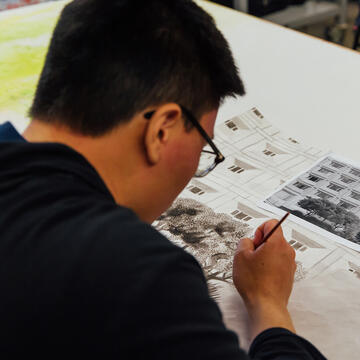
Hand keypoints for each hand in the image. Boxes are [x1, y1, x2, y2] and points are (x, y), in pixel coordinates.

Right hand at [232, 219, 295, 338]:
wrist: (266, 305)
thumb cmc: (255, 283)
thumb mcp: (240, 256)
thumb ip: (244, 241)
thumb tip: (249, 242)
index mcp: (277, 243)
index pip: (271, 223)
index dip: (259, 230)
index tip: (254, 242)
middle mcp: (287, 251)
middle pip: (273, 237)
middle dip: (261, 243)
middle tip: (252, 256)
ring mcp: (290, 263)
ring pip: (275, 250)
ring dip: (265, 255)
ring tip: (255, 268)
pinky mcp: (289, 273)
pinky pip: (278, 261)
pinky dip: (270, 265)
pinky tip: (261, 275)